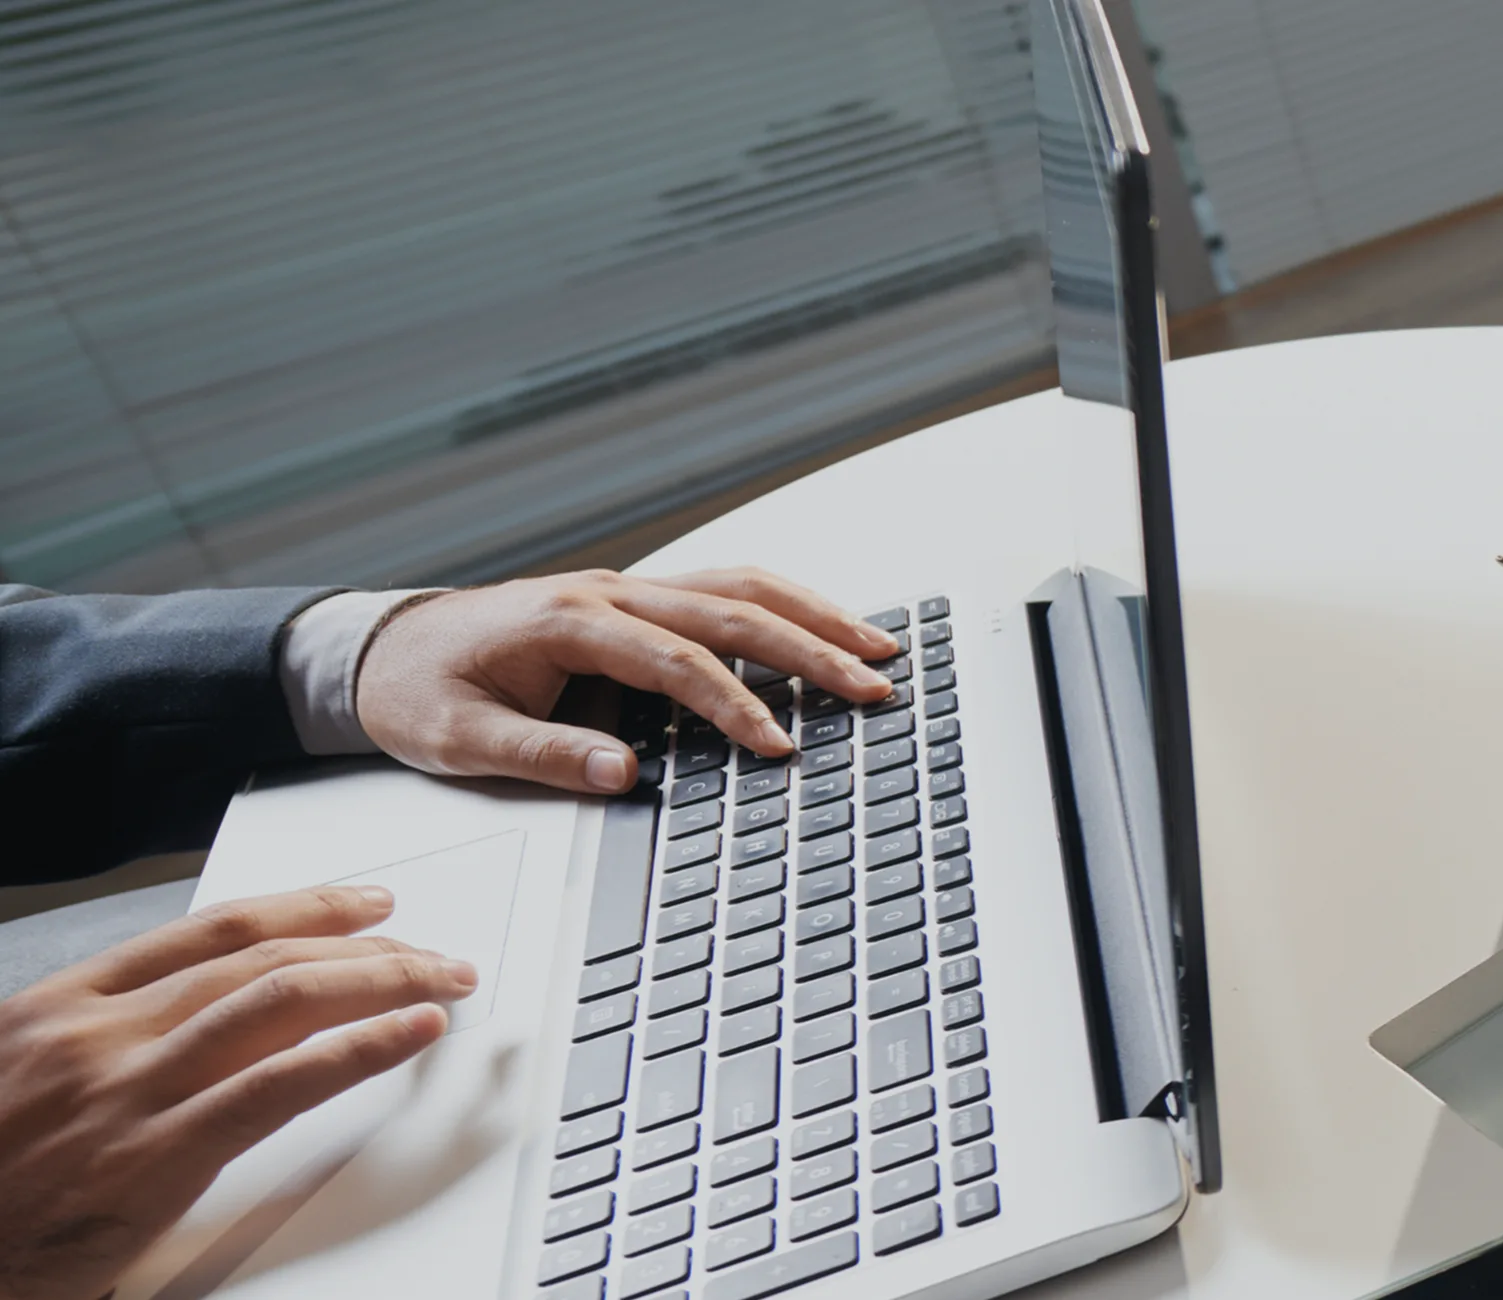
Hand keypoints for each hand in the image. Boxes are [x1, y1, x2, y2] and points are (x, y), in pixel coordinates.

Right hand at [0, 886, 472, 1299]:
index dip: (302, 909)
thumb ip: (104, 1043)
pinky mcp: (154, 1158)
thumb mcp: (24, 1079)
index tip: (363, 905)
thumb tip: (197, 1021)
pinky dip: (359, 1051)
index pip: (208, 933)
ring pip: (279, 1002)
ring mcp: (127, 1092)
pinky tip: (411, 1034)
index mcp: (62, 1008)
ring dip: (379, 983)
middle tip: (428, 951)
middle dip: (361, 948)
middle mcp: (97, 1035)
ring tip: (440, 980)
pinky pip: (278, 1086)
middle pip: (259, 960)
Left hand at [358, 568, 898, 794]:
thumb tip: (623, 773)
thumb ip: (542, 753)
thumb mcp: (458, 736)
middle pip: (732, 608)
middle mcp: (609, 592)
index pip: (677, 660)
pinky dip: (784, 606)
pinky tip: (823, 628)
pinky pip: (723, 590)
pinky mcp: (636, 600)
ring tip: (877, 646)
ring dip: (814, 614)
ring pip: (740, 585)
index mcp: (568, 622)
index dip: (734, 704)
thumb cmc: (418, 690)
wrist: (381, 646)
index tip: (778, 746)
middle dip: (811, 647)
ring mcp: (627, 589)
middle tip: (872, 684)